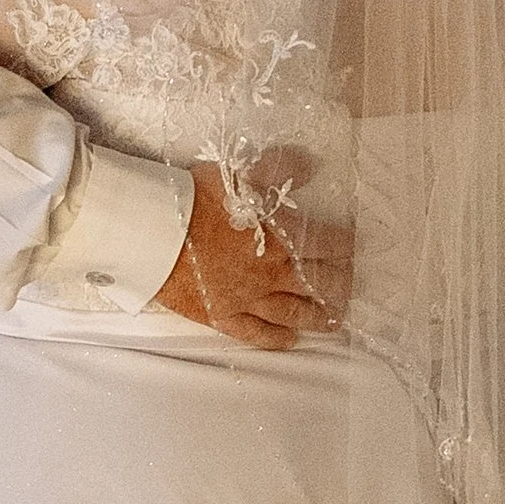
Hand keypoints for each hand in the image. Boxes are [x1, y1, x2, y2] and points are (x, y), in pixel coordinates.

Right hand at [153, 165, 349, 351]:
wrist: (153, 233)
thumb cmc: (194, 200)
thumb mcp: (239, 173)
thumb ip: (279, 168)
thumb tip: (310, 163)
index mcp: (281, 238)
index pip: (327, 243)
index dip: (344, 244)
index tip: (351, 244)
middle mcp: (272, 273)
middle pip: (320, 284)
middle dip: (340, 283)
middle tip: (349, 282)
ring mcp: (249, 299)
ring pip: (294, 313)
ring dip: (318, 315)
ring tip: (334, 317)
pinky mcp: (223, 316)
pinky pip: (257, 334)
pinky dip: (277, 339)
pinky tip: (290, 340)